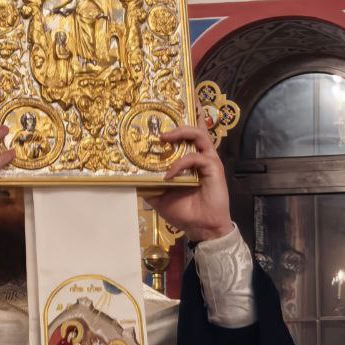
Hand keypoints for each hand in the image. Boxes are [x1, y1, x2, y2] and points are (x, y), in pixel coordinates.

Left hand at [152, 118, 234, 243]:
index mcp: (189, 160)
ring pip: (199, 134)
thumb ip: (149, 186)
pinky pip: (195, 158)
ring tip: (164, 137)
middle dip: (181, 120)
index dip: (178, 123)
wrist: (201, 227)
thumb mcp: (159, 198)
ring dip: (181, 132)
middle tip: (160, 126)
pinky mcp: (213, 167)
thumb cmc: (184, 212)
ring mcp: (208, 160)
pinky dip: (180, 164)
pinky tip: (169, 175)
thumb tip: (130, 179)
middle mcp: (200, 156)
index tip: (162, 117)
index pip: (186, 136)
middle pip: (195, 128)